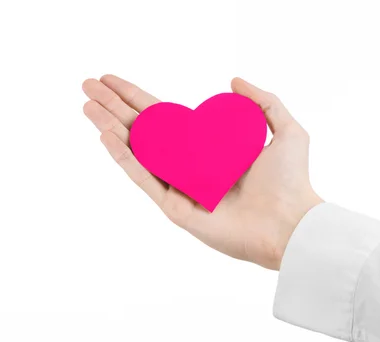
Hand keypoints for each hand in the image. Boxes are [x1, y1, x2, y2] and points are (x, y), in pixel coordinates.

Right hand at [82, 75, 321, 269]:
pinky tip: (107, 137)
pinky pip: (146, 180)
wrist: (291, 222)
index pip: (165, 119)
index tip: (112, 82)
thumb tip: (233, 81)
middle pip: (144, 132)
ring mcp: (182, 188)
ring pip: (138, 153)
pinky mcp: (177, 209)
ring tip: (87, 107)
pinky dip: (125, 159)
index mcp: (210, 148)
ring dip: (111, 129)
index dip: (138, 99)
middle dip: (114, 108)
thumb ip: (263, 103)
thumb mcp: (286, 131)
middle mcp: (192, 167)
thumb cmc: (291, 181)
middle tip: (87, 87)